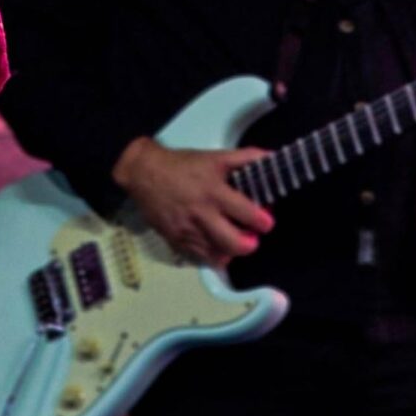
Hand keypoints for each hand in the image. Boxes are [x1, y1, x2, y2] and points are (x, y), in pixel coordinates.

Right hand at [113, 137, 274, 268]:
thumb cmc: (182, 165)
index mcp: (214, 191)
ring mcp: (188, 231)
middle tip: (252, 237)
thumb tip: (271, 158)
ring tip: (234, 240)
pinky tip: (217, 245)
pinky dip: (214, 255)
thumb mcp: (214, 156)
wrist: (144, 173)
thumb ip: (245, 158)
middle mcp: (202, 214)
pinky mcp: (177, 241)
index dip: (262, 221)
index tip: (266, 221)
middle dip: (250, 244)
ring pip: (219, 255)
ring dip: (232, 250)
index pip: (246, 213)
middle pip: (234, 243)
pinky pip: (202, 258)